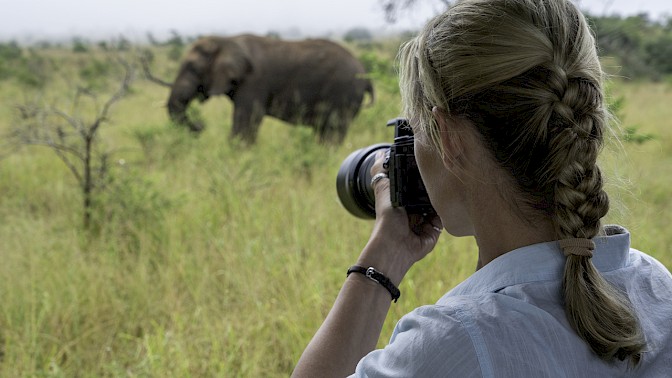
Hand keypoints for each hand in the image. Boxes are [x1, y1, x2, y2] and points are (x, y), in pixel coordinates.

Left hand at [357, 151, 442, 284]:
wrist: (396, 245)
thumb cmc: (387, 218)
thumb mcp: (384, 189)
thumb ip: (382, 172)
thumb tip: (380, 153)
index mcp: (400, 201)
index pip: (412, 184)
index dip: (419, 175)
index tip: (427, 162)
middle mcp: (412, 211)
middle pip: (427, 194)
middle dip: (432, 186)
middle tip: (440, 173)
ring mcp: (424, 221)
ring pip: (437, 205)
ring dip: (440, 198)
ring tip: (446, 185)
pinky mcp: (434, 231)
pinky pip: (443, 218)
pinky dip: (444, 211)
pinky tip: (446, 202)